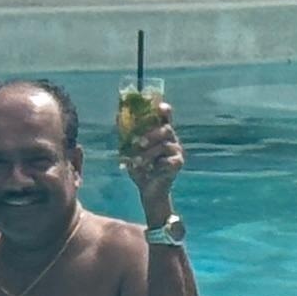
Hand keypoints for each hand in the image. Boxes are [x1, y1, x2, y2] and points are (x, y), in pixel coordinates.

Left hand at [121, 109, 181, 224]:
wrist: (147, 189)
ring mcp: (177, 151)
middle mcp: (172, 139)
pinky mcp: (178, 164)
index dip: (164, 110)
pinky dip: (156, 165)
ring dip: (148, 154)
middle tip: (138, 143)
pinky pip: (168, 161)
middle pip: (165, 129)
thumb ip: (127, 133)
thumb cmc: (140, 166)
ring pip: (163, 146)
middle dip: (150, 135)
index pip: (166, 117)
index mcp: (161, 133)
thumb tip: (118, 115)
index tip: (160, 106)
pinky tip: (151, 171)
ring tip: (136, 163)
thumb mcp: (130, 149)